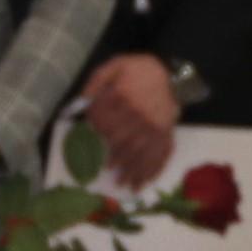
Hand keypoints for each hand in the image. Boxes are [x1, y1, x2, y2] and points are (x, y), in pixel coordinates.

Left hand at [82, 54, 181, 188]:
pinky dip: (154, 169)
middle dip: (117, 159)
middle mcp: (141, 113)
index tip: (92, 134)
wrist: (170, 74)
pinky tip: (146, 181)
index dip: (97, 129)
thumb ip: (96, 81)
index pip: (105, 119)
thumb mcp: (114, 66)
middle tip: (109, 170)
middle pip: (125, 142)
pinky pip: (161, 154)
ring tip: (125, 184)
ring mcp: (156, 126)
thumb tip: (82, 100)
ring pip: (143, 152)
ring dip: (134, 170)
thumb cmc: (137, 71)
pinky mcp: (167, 133)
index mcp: (124, 96)